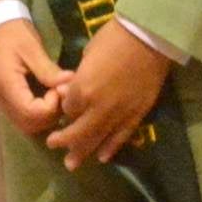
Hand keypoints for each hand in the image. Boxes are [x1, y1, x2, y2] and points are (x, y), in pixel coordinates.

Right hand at [0, 22, 73, 134]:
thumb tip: (70, 83)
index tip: (59, 87)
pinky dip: (41, 115)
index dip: (51, 106)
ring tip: (56, 94)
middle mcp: (3, 101)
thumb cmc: (13, 34)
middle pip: (30, 125)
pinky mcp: (9, 104)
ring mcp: (4, 105)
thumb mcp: (32, 47)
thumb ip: (48, 69)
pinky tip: (49, 98)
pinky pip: (26, 119)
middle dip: (51, 114)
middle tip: (60, 92)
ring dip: (47, 117)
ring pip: (28, 127)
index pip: (31, 112)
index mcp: (6, 85)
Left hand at [48, 21, 175, 166]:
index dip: (64, 108)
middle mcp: (98, 107)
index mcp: (83, 89)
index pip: (68, 109)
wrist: (148, 37)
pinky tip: (102, 157)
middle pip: (78, 132)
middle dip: (64, 140)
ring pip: (98, 139)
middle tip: (53, 145)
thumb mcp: (88, 54)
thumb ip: (77, 78)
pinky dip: (111, 148)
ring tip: (71, 164)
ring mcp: (119, 114)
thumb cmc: (114, 38)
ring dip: (83, 152)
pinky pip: (121, 137)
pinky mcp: (137, 115)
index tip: (64, 106)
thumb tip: (67, 92)